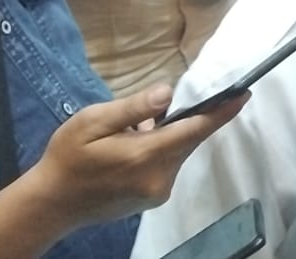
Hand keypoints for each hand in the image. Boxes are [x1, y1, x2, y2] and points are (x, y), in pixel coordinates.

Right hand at [21, 84, 247, 226]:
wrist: (51, 203)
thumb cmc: (67, 157)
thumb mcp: (92, 122)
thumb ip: (133, 107)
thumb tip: (167, 92)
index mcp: (145, 155)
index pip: (194, 130)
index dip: (221, 112)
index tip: (244, 94)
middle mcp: (159, 177)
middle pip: (189, 140)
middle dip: (194, 118)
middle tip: (196, 95)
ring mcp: (158, 191)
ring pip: (178, 152)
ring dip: (170, 135)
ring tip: (137, 127)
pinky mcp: (153, 199)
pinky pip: (168, 165)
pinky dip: (161, 150)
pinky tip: (135, 144)